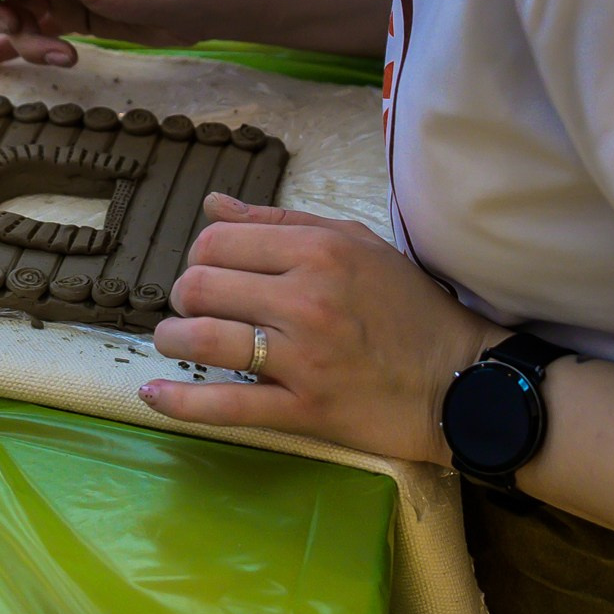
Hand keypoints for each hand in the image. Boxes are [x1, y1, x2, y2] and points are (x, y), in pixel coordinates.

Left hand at [142, 194, 503, 465]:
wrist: (461, 381)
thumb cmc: (409, 308)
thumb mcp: (356, 243)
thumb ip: (281, 219)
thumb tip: (214, 204)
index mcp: (319, 250)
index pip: (220, 240)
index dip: (199, 255)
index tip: (208, 272)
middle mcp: (307, 298)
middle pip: (201, 285)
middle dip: (182, 296)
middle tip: (192, 307)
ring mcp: (303, 357)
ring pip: (203, 339)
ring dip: (172, 339)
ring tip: (174, 341)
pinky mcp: (304, 409)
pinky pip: (226, 406)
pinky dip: (180, 402)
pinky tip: (153, 393)